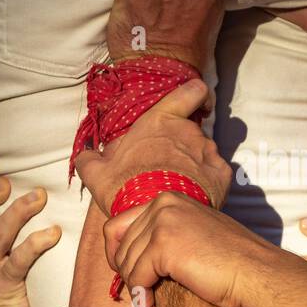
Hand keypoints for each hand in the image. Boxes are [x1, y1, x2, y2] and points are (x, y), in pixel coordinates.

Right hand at [72, 77, 231, 212]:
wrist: (154, 214)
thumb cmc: (124, 187)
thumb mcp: (96, 173)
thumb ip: (89, 159)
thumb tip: (85, 154)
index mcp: (160, 120)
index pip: (190, 91)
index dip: (196, 94)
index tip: (197, 102)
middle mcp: (188, 130)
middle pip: (191, 131)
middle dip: (182, 145)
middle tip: (166, 168)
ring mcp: (208, 151)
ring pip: (204, 152)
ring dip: (195, 164)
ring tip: (177, 186)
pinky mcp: (221, 173)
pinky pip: (216, 172)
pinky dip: (208, 181)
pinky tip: (194, 194)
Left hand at [105, 192, 278, 306]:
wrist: (259, 275)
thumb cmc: (234, 264)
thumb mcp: (195, 237)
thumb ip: (168, 237)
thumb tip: (136, 255)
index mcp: (170, 199)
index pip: (119, 226)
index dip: (118, 256)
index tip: (131, 279)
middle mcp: (163, 204)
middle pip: (119, 247)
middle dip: (129, 279)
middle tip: (145, 302)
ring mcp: (163, 222)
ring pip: (126, 265)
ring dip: (138, 295)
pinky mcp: (164, 245)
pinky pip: (136, 279)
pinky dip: (143, 303)